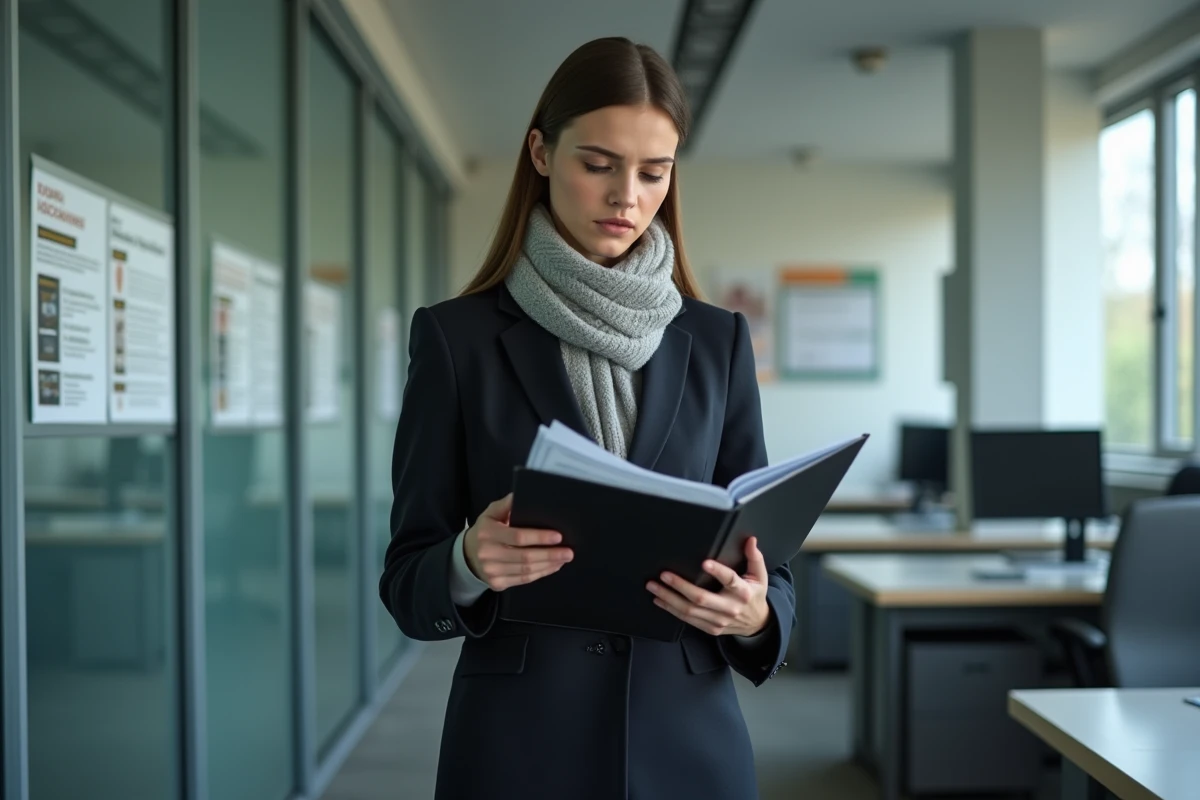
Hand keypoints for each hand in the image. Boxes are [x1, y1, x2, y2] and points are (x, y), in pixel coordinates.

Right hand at [463, 493, 572, 591]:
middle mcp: (488, 554)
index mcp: (487, 533)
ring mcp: (492, 571)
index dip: (540, 537)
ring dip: (548, 565)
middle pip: (525, 557)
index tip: (558, 536)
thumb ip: (506, 504)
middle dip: (550, 555)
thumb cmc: (486, 530)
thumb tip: (520, 495)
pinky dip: (541, 573)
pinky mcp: (497, 583)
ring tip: (563, 559)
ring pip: (526, 571)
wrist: (469, 555)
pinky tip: (552, 566)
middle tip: (568, 552)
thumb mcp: (491, 513)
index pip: (518, 537)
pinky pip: (524, 580)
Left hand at [647, 536, 770, 636]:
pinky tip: (660, 600)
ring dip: (669, 598)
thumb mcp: (760, 576)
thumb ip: (754, 557)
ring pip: (690, 611)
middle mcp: (730, 607)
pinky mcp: (711, 628)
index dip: (718, 572)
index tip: (704, 563)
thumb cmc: (755, 595)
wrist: (757, 624)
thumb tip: (751, 540)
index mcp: (743, 592)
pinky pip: (688, 620)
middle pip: (701, 598)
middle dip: (680, 586)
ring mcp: (719, 620)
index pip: (730, 580)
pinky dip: (672, 610)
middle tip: (664, 575)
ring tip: (654, 587)